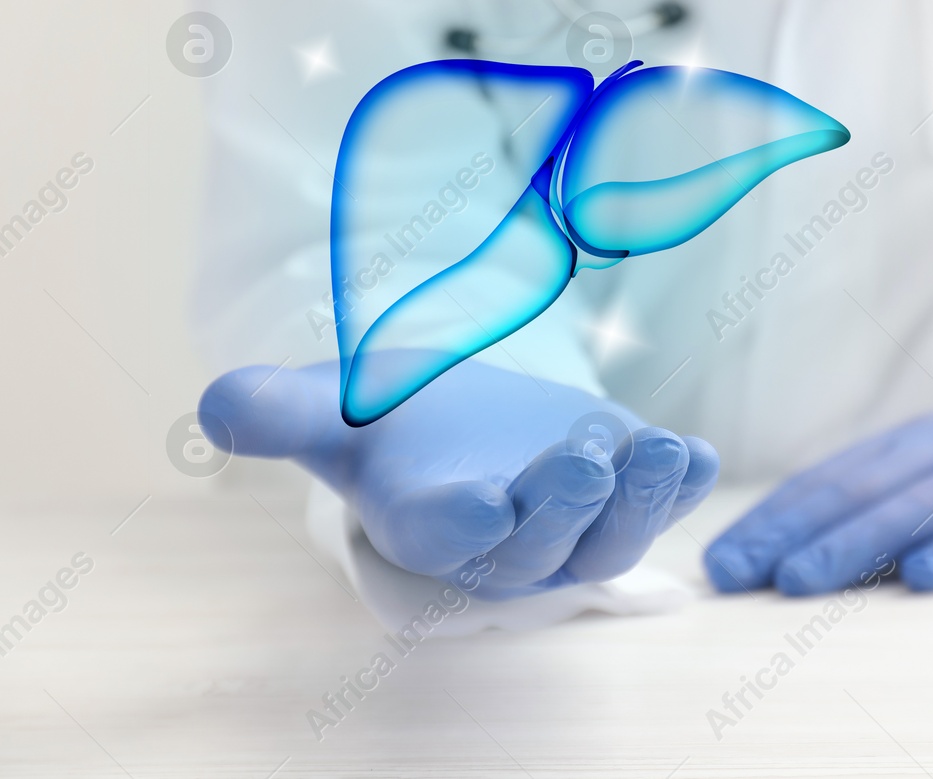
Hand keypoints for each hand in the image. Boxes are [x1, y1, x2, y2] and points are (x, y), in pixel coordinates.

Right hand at [198, 357, 717, 599]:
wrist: (454, 419)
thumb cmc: (389, 422)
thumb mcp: (332, 407)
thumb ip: (280, 410)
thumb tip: (214, 405)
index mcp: (433, 522)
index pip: (452, 537)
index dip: (469, 523)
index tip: (484, 503)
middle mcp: (508, 540)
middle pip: (544, 543)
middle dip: (567, 506)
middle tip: (583, 458)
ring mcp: (574, 521)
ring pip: (613, 535)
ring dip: (644, 499)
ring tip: (667, 449)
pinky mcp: (624, 487)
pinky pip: (663, 503)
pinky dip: (686, 487)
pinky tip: (701, 455)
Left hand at [704, 369, 932, 594]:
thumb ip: (900, 496)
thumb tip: (808, 549)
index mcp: (925, 441)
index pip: (833, 478)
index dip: (774, 519)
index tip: (720, 561)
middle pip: (863, 490)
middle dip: (790, 533)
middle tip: (733, 575)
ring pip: (923, 507)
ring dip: (856, 542)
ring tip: (799, 580)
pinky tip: (924, 576)